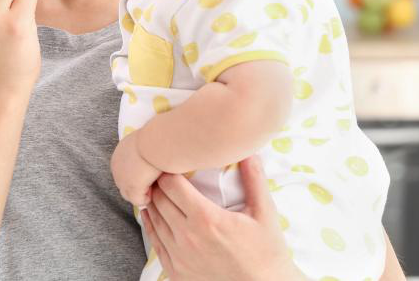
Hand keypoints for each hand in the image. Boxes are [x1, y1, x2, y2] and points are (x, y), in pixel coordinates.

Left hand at [111, 130, 160, 206]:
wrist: (156, 141)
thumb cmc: (156, 138)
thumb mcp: (146, 141)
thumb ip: (144, 150)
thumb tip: (154, 153)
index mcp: (119, 154)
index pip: (124, 171)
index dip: (138, 175)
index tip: (150, 175)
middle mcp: (116, 167)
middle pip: (124, 184)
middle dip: (138, 186)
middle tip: (155, 183)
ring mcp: (121, 179)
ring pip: (130, 195)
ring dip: (143, 193)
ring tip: (159, 187)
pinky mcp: (131, 188)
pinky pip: (139, 200)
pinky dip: (149, 198)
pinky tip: (159, 189)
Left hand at [142, 155, 303, 280]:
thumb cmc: (267, 252)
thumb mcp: (264, 214)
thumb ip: (254, 179)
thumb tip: (249, 151)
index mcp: (206, 219)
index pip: (170, 184)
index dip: (168, 170)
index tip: (172, 163)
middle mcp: (187, 237)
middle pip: (158, 198)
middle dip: (158, 184)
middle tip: (162, 174)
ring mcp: (179, 256)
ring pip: (152, 219)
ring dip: (153, 203)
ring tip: (157, 191)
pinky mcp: (176, 271)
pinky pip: (154, 242)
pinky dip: (151, 225)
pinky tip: (154, 215)